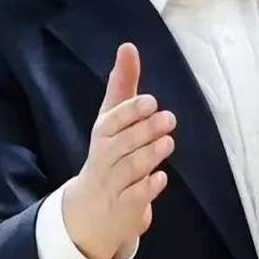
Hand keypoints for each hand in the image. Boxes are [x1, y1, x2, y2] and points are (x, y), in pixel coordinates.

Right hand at [62, 43, 175, 258]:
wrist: (90, 211)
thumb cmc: (108, 155)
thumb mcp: (112, 121)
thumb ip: (123, 86)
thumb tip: (128, 47)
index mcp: (102, 136)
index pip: (110, 122)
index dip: (129, 112)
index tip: (151, 101)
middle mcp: (104, 160)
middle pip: (120, 145)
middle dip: (143, 131)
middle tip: (169, 119)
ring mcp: (113, 186)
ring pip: (129, 170)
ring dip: (148, 155)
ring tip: (168, 142)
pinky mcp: (125, 209)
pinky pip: (135, 198)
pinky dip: (148, 188)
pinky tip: (160, 178)